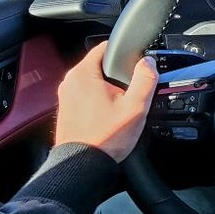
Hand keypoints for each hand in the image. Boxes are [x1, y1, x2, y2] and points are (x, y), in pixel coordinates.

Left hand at [55, 41, 157, 162]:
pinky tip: (108, 117)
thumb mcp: (135, 107)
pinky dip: (98, 101)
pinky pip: (86, 96)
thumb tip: (148, 63)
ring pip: (93, 82)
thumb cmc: (105, 138)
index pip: (104, 47)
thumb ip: (145, 80)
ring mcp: (66, 96)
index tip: (135, 63)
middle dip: (117, 75)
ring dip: (108, 90)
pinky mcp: (67, 109)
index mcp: (83, 74)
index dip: (123, 52)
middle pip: (100, 65)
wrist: (82, 166)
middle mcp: (70, 82)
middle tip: (130, 93)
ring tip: (119, 108)